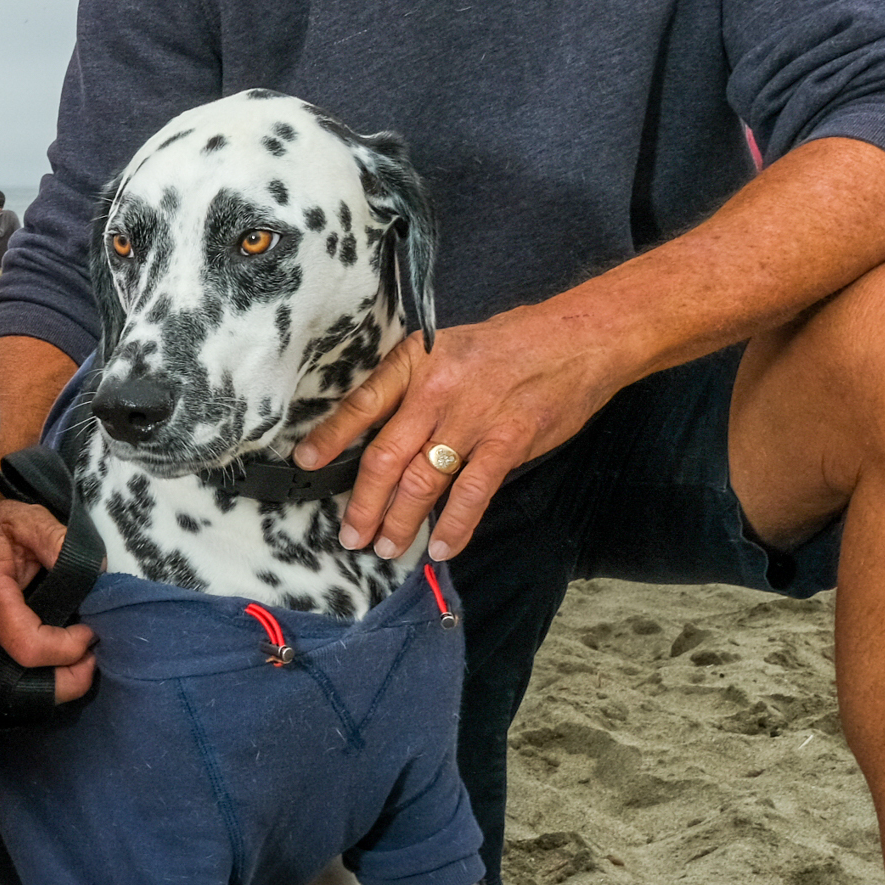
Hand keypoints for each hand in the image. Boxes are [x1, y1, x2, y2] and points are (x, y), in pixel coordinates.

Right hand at [0, 484, 96, 702]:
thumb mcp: (29, 519)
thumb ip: (62, 543)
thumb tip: (98, 575)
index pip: (30, 647)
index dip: (68, 649)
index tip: (90, 631)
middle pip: (23, 682)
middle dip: (68, 677)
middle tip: (92, 656)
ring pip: (13, 692)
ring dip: (51, 684)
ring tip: (75, 658)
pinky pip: (0, 689)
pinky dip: (30, 685)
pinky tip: (49, 664)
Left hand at [291, 305, 629, 563]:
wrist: (578, 338)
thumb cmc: (511, 345)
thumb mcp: (449, 349)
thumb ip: (415, 387)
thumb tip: (380, 434)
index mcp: (416, 362)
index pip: (362, 403)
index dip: (331, 436)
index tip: (306, 462)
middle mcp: (437, 389)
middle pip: (386, 456)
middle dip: (364, 503)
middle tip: (351, 534)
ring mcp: (473, 416)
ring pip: (422, 480)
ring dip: (401, 521)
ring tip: (387, 547)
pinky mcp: (509, 439)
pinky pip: (472, 492)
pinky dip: (454, 525)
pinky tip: (442, 546)